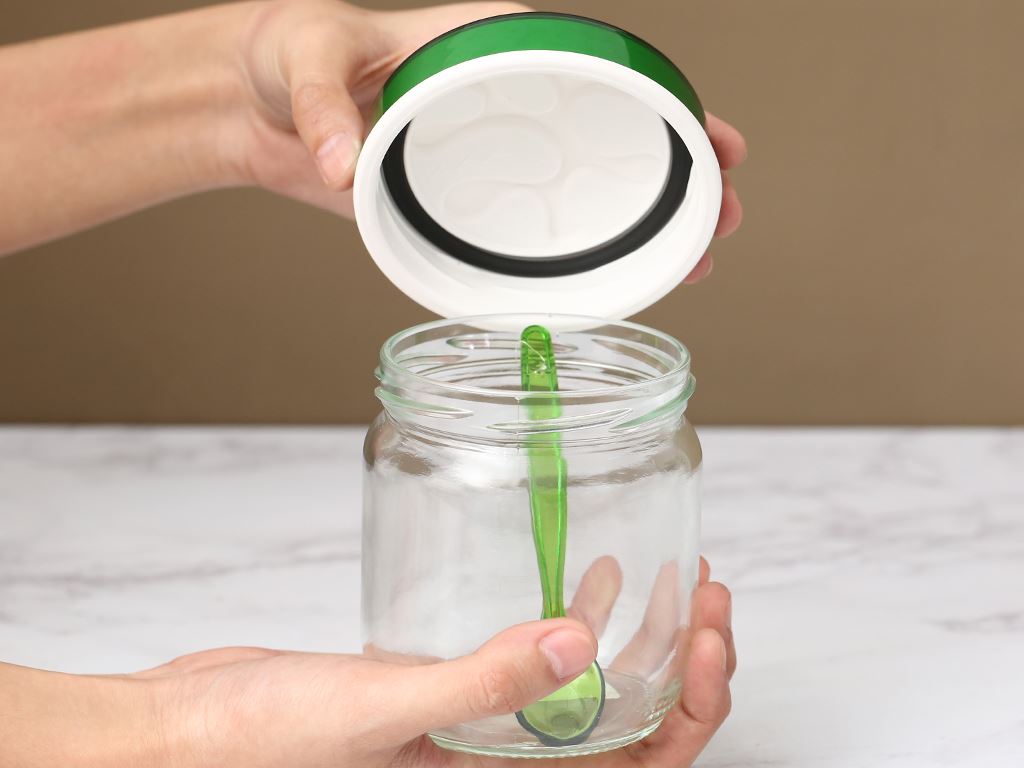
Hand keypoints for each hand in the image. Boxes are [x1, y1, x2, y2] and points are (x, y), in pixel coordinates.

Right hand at [130, 558, 732, 767]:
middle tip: (706, 596)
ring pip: (591, 695)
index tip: (707, 638)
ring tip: (673, 579)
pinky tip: (591, 579)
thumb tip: (575, 649)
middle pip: (631, 731)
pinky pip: (535, 663)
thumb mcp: (378, 715)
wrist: (188, 730)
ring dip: (642, 641)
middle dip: (683, 665)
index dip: (690, 710)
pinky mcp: (450, 689)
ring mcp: (479, 730)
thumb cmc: (257, 748)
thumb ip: (479, 687)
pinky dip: (575, 623)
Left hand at [227, 1, 745, 279]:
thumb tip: (344, 167)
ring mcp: (484, 152)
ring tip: (696, 255)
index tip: (715, 138)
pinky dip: (572, 252)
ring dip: (639, 223)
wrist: (247, 97)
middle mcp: (499, 99)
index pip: (598, 70)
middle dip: (675, 173)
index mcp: (488, 44)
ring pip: (579, 187)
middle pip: (609, 136)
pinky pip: (527, 226)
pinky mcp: (456, 194)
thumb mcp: (307, 58)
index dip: (663, 103)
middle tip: (724, 211)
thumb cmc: (285, 53)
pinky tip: (616, 278)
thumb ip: (325, 108)